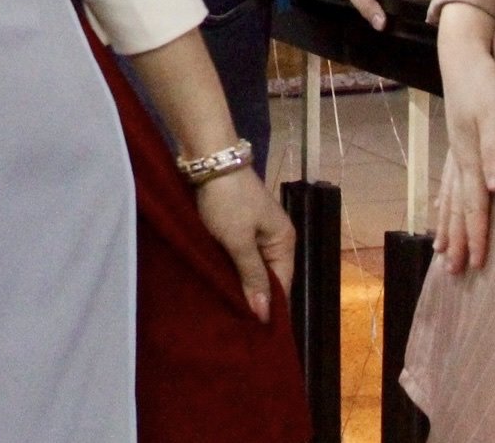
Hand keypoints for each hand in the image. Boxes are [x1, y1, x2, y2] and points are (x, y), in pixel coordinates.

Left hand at [193, 166, 295, 321]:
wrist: (210, 160)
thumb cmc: (227, 201)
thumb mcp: (239, 241)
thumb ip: (252, 276)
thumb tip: (265, 314)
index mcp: (284, 241)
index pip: (283, 285)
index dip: (270, 308)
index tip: (256, 335)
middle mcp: (276, 238)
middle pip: (269, 277)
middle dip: (256, 299)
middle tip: (240, 327)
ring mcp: (258, 230)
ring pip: (254, 267)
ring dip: (243, 284)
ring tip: (231, 311)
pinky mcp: (240, 225)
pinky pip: (242, 255)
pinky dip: (234, 269)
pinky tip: (223, 283)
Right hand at [432, 5, 494, 274]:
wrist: (462, 52)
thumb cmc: (483, 81)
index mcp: (470, 156)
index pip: (474, 205)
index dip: (476, 236)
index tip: (477, 264)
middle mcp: (459, 157)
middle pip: (457, 207)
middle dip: (458, 240)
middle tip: (455, 272)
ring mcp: (455, 149)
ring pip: (448, 197)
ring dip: (446, 226)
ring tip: (441, 251)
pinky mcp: (457, 140)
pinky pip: (447, 181)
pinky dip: (444, 201)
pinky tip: (443, 208)